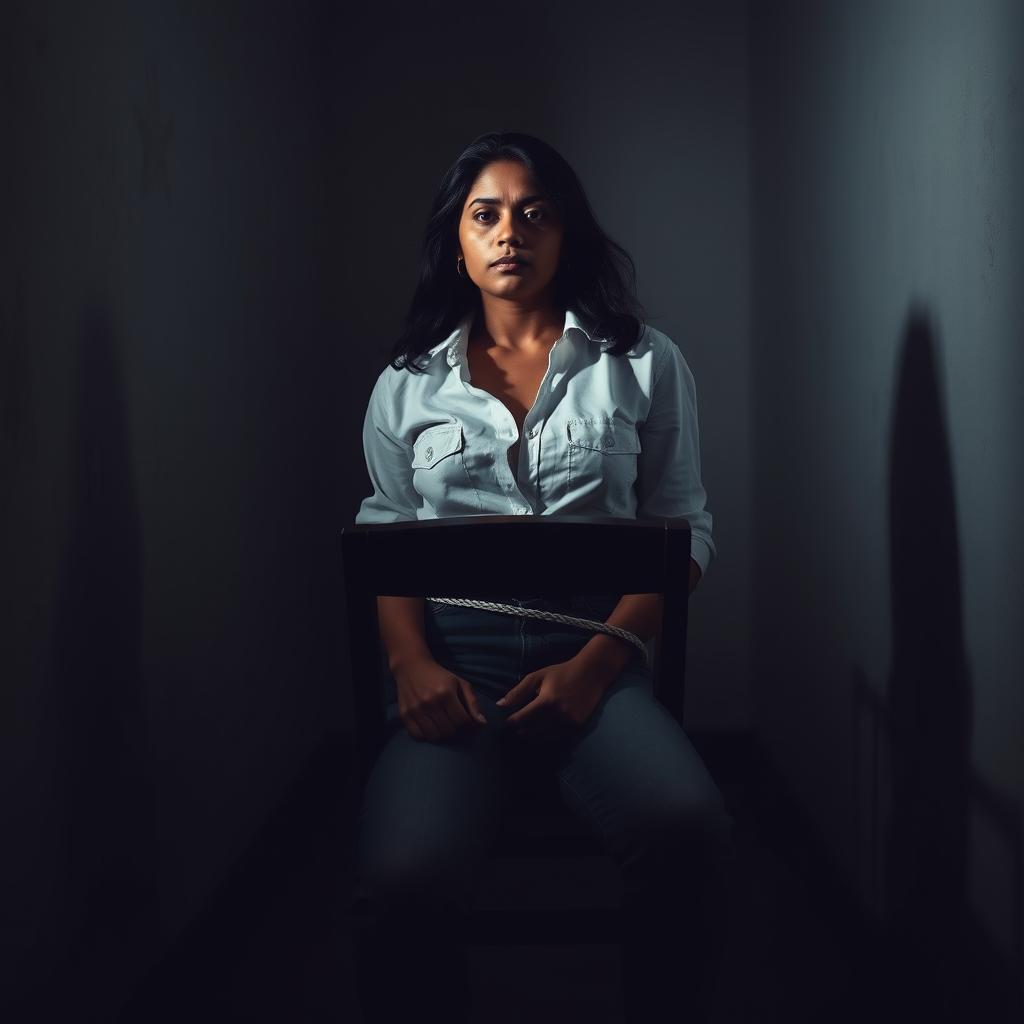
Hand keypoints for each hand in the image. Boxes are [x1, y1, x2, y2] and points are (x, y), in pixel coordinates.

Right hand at [392, 655, 487, 742]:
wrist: (411, 666)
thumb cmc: (439, 676)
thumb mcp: (460, 683)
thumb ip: (473, 703)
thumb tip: (482, 724)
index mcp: (446, 693)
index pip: (462, 720)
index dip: (466, 723)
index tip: (463, 718)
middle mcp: (430, 702)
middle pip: (449, 731)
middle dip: (454, 728)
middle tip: (451, 720)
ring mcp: (416, 709)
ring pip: (435, 736)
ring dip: (440, 733)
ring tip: (441, 724)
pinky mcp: (404, 715)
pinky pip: (418, 736)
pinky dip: (425, 735)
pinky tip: (428, 726)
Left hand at [496, 654, 612, 742]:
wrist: (591, 674)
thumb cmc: (561, 672)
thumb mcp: (537, 676)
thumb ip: (518, 692)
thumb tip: (500, 705)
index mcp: (547, 701)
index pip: (522, 719)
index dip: (511, 722)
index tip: (505, 722)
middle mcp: (558, 715)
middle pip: (531, 731)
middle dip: (520, 730)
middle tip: (513, 728)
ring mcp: (569, 723)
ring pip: (543, 738)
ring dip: (531, 736)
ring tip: (524, 731)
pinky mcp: (576, 728)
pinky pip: (556, 738)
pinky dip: (546, 736)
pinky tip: (539, 732)